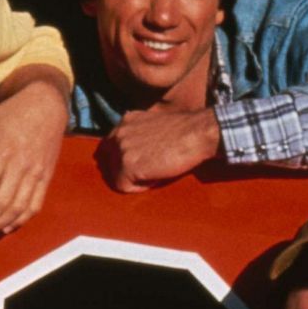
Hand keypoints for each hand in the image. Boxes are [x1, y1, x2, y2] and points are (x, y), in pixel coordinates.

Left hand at [0, 74, 68, 240]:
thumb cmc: (14, 113)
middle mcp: (21, 165)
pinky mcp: (46, 178)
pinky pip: (34, 205)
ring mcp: (36, 173)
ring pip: (18, 207)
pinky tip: (6, 227)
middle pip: (1, 201)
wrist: (48, 104)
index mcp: (3, 150)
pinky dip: (21, 220)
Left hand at [97, 106, 219, 192]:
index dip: (125, 161)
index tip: (144, 163)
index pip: (109, 149)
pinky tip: (157, 175)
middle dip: (128, 171)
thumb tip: (134, 153)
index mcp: (125, 121)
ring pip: (116, 176)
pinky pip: (124, 186)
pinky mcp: (127, 165)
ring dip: (135, 178)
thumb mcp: (155, 126)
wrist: (198, 133)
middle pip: (109, 164)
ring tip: (157, 169)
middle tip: (152, 168)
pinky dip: (141, 187)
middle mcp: (118, 133)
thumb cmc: (185, 133)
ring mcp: (121, 149)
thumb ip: (138, 134)